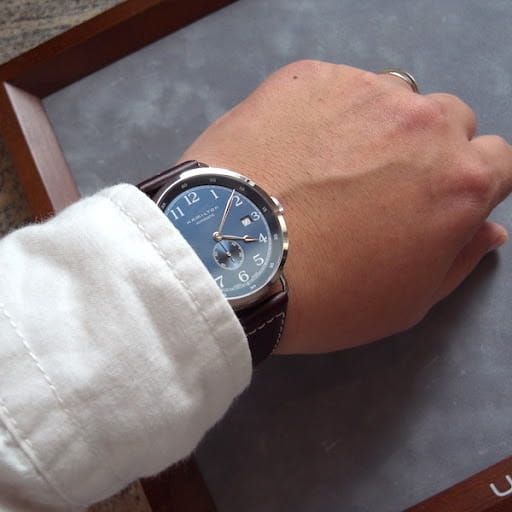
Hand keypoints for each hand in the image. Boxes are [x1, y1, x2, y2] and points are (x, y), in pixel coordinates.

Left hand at [180, 60, 511, 353]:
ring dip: (375, 126)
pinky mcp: (307, 77)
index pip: (495, 162)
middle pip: (446, 123)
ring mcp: (362, 91)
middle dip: (424, 152)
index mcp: (460, 180)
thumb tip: (490, 228)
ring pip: (391, 97)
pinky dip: (321, 112)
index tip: (431, 202)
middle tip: (373, 188)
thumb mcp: (406, 302)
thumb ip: (458, 258)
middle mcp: (423, 122)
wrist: (230, 261)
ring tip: (326, 165)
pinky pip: (332, 87)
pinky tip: (289, 148)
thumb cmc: (326, 296)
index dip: (466, 184)